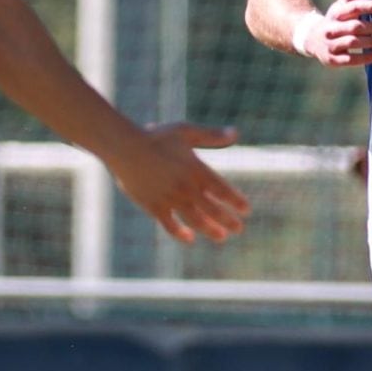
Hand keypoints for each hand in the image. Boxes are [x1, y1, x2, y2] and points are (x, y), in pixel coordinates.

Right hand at [111, 123, 250, 243]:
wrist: (124, 148)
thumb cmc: (155, 137)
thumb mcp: (186, 131)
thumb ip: (211, 135)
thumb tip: (235, 132)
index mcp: (196, 170)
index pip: (222, 190)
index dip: (235, 201)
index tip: (246, 210)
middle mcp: (186, 187)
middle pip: (212, 209)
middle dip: (227, 220)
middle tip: (238, 229)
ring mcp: (170, 199)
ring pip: (195, 220)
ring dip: (209, 229)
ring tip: (221, 237)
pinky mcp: (154, 207)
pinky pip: (169, 225)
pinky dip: (180, 233)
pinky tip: (189, 239)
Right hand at [293, 0, 371, 67]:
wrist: (311, 38)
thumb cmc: (335, 19)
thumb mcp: (343, 2)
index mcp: (337, 12)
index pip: (354, 6)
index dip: (370, 6)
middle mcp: (332, 27)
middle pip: (356, 26)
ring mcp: (330, 44)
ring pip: (353, 42)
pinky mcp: (332, 59)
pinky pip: (350, 60)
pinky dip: (365, 58)